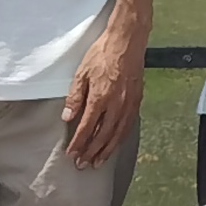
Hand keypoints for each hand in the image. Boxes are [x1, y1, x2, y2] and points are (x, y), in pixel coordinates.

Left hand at [60, 20, 147, 168]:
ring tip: (98, 161)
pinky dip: (121, 138)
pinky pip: (128, 125)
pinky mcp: (137, 100)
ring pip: (117, 134)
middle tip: (82, 164)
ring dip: (107, 150)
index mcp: (100, 98)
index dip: (79, 143)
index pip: (87, 127)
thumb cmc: (102, 54)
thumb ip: (75, 96)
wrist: (127, 41)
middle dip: (91, 152)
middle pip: (102, 135)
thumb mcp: (82, 73)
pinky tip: (115, 143)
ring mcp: (128, 104)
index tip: (72, 154)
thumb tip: (68, 116)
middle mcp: (116, 105)